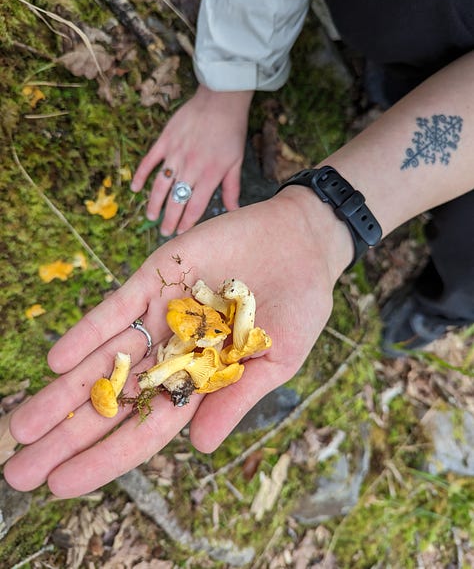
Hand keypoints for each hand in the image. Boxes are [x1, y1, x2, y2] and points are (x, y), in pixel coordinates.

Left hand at [4, 188, 350, 497]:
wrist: (302, 241)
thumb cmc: (302, 304)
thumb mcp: (279, 359)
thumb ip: (237, 397)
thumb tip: (201, 449)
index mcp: (203, 377)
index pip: (148, 425)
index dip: (107, 455)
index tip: (63, 484)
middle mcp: (174, 349)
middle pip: (114, 398)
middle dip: (68, 432)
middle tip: (19, 468)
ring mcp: (162, 312)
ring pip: (105, 357)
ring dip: (65, 390)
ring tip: (21, 425)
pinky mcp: (158, 274)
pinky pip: (117, 307)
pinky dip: (89, 333)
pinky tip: (57, 361)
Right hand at [131, 85, 253, 235]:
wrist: (221, 100)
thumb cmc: (231, 131)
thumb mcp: (236, 162)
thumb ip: (231, 188)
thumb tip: (234, 210)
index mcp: (210, 175)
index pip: (195, 207)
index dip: (187, 223)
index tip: (181, 234)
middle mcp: (191, 168)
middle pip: (176, 200)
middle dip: (169, 219)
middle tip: (164, 232)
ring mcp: (175, 154)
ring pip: (161, 185)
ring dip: (154, 203)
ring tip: (151, 216)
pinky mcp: (165, 141)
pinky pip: (149, 162)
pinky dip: (141, 175)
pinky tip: (136, 188)